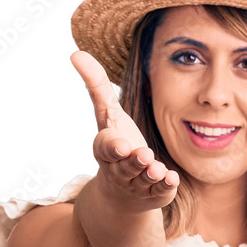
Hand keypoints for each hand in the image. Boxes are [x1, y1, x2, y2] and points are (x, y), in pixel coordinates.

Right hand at [70, 50, 179, 213]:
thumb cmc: (117, 145)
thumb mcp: (107, 114)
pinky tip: (172, 178)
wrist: (123, 192)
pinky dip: (165, 186)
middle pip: (125, 166)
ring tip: (157, 169)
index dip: (113, 147)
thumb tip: (75, 52)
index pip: (106, 147)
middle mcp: (119, 169)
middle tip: (144, 155)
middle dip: (133, 162)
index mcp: (106, 149)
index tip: (121, 146)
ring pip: (142, 180)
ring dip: (150, 174)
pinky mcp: (154, 194)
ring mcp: (137, 184)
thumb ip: (96, 86)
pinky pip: (159, 191)